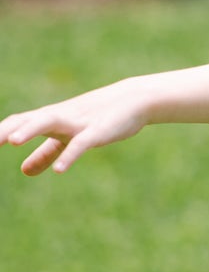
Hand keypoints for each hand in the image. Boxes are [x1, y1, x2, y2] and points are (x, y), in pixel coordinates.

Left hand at [0, 79, 148, 176]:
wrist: (133, 100)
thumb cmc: (97, 118)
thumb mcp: (67, 138)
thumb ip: (45, 153)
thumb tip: (24, 171)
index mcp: (50, 118)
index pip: (18, 122)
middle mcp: (59, 117)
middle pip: (28, 119)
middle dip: (6, 130)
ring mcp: (78, 123)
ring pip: (49, 121)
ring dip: (30, 130)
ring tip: (12, 141)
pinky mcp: (97, 131)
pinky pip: (80, 143)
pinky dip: (69, 155)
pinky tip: (59, 170)